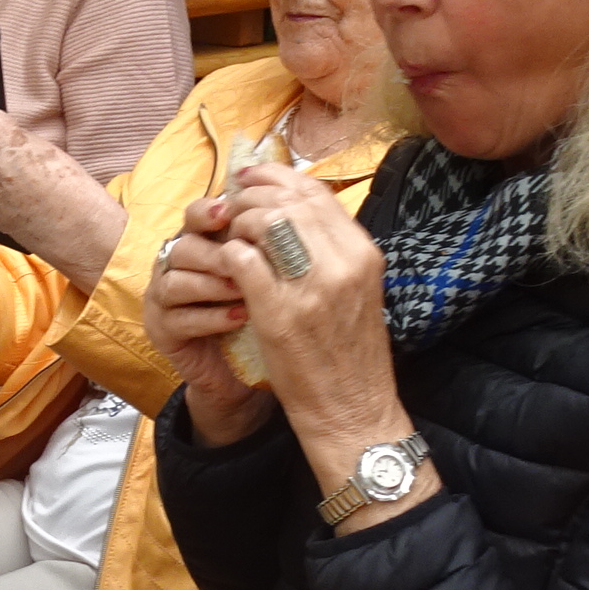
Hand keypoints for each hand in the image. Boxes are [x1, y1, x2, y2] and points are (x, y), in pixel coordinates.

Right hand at [146, 187, 271, 437]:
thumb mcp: (267, 275)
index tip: (229, 214)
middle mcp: (175, 266)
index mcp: (200, 243)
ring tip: (245, 292)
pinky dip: (209, 317)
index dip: (208, 212)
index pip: (195, 215)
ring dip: (213, 284)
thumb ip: (268, 245)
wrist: (241, 373)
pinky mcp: (160, 331)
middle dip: (215, 253)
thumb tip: (293, 212)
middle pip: (182, 246)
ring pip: (174, 281)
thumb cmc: (258, 315)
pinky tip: (238, 318)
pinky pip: (177, 318)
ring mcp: (163, 299)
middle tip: (246, 260)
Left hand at [182, 158, 406, 465]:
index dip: (277, 178)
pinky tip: (225, 266)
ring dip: (237, 223)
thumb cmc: (350, 355)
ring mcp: (311, 289)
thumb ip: (333, 251)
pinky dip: (228, 255)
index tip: (252, 179)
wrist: (352, 410)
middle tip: (231, 205)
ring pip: (264, 223)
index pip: (316, 194)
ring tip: (228, 235)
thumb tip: (295, 212)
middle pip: (288, 201)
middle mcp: (343, 265)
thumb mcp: (357, 292)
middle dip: (251, 195)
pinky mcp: (279, 314)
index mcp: (363, 255)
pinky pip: (242, 261)